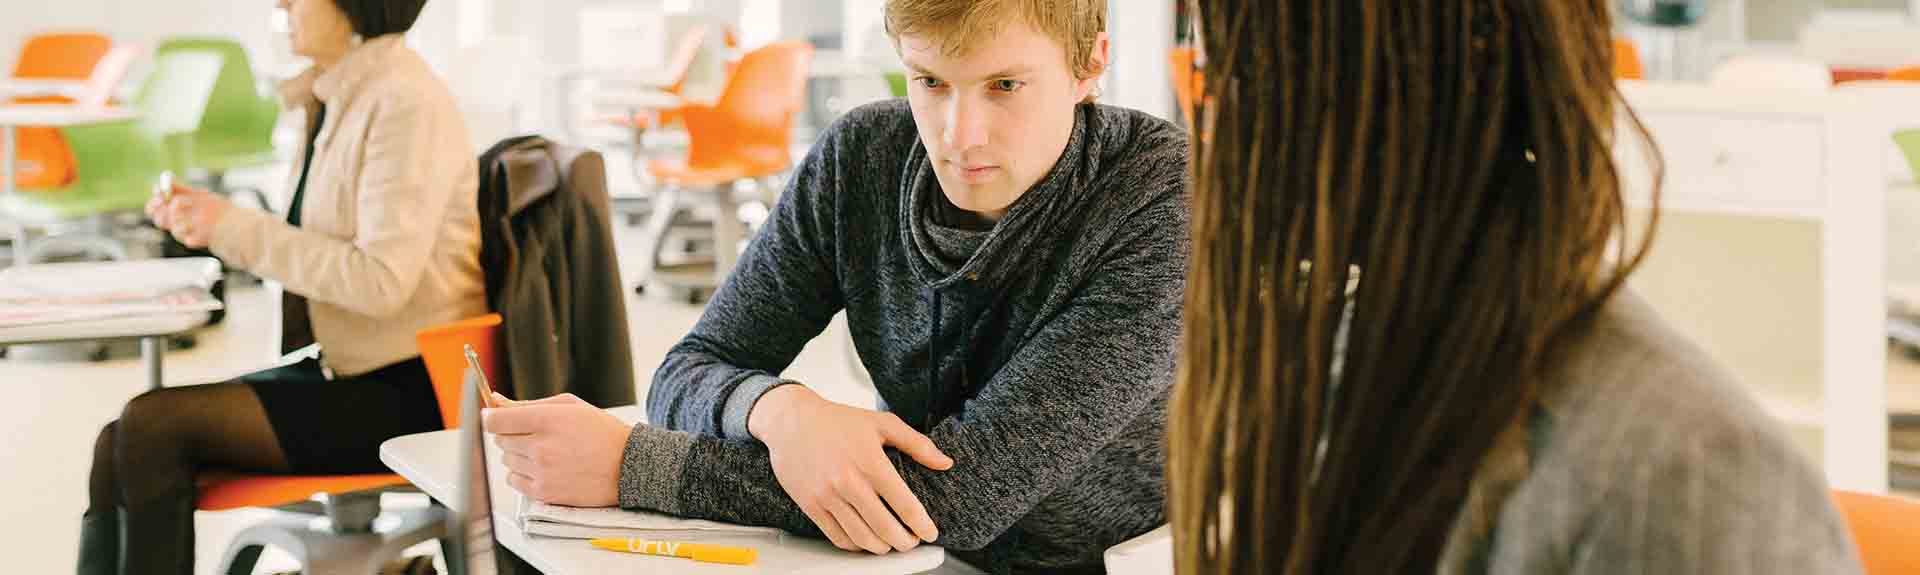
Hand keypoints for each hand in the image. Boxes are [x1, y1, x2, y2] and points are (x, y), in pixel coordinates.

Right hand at [146, 183, 228, 248]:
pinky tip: (198, 222)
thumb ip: (181, 188)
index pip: (154, 209)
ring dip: (178, 215)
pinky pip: (184, 235)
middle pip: (159, 220)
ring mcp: (183, 233)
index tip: (159, 194)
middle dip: (163, 210)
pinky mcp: (191, 241)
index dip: (154, 203)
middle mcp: (175, 223)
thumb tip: (166, 178)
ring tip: (191, 205)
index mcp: (173, 211)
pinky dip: (189, 227)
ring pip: (171, 226)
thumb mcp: (198, 195)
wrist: (232, 222)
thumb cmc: (214, 207)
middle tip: (172, 201)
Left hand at [484, 393, 631, 506]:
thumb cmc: (601, 432)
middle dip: (512, 435)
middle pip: (500, 440)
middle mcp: (541, 447)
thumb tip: (496, 401)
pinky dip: (522, 474)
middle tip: (536, 435)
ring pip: (506, 461)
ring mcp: (541, 471)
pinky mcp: (543, 492)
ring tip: (546, 453)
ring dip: (519, 456)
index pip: (495, 421)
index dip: (491, 417)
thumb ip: (528, 404)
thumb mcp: (570, 406)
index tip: (494, 417)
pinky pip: (513, 481)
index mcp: (547, 420)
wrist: (627, 466)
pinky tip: (544, 468)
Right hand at [749, 384, 953, 554]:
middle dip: (905, 542)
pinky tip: (866, 540)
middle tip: (912, 542)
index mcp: (871, 462)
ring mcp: (827, 496)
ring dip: (881, 548)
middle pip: (885, 527)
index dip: (921, 524)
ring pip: (861, 537)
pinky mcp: (811, 505)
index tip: (930, 533)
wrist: (791, 421)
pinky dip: (855, 545)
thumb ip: (917, 444)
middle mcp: (848, 482)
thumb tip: (945, 462)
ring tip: (891, 544)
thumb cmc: (838, 421)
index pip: (904, 504)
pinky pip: (837, 537)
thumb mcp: (882, 423)